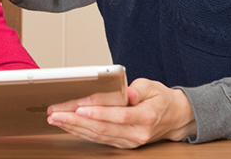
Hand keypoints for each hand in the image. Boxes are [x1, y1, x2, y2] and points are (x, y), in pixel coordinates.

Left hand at [46, 78, 196, 148]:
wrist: (174, 118)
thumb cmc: (161, 99)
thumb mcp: (152, 87)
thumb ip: (138, 89)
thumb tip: (126, 93)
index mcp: (146, 117)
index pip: (119, 116)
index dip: (99, 112)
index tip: (80, 107)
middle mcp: (137, 133)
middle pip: (103, 128)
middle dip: (76, 120)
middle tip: (57, 114)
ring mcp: (130, 142)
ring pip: (98, 136)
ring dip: (74, 128)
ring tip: (56, 119)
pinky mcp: (122, 144)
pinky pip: (99, 139)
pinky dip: (81, 132)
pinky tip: (68, 126)